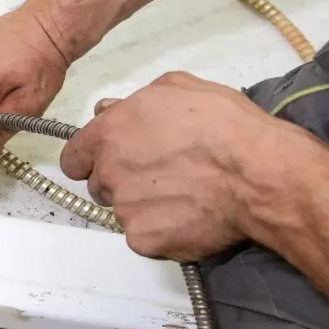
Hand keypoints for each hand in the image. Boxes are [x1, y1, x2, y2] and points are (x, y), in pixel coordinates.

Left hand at [60, 72, 311, 261]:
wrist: (256, 173)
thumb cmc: (221, 125)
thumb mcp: (175, 89)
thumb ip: (131, 102)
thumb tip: (108, 110)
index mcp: (108, 135)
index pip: (73, 158)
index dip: (90, 160)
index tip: (107, 162)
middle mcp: (108, 174)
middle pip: (99, 186)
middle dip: (121, 182)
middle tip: (159, 175)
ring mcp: (124, 210)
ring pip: (123, 212)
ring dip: (143, 206)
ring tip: (183, 193)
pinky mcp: (144, 240)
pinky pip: (144, 237)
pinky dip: (162, 230)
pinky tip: (189, 215)